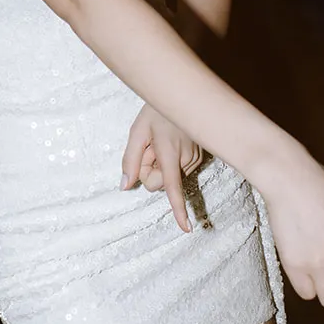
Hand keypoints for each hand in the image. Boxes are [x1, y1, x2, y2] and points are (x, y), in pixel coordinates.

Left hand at [121, 105, 204, 233]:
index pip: (172, 186)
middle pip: (160, 184)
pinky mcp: (199, 158)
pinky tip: (170, 144)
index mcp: (169, 152)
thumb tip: (125, 187)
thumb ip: (130, 160)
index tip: (186, 228)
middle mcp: (185, 159)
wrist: (181, 95)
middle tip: (148, 148)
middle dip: (149, 172)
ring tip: (161, 142)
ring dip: (160, 165)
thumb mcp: (136, 132)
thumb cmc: (155, 112)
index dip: (178, 209)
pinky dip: (169, 162)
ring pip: (168, 178)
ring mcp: (195, 159)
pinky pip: (177, 171)